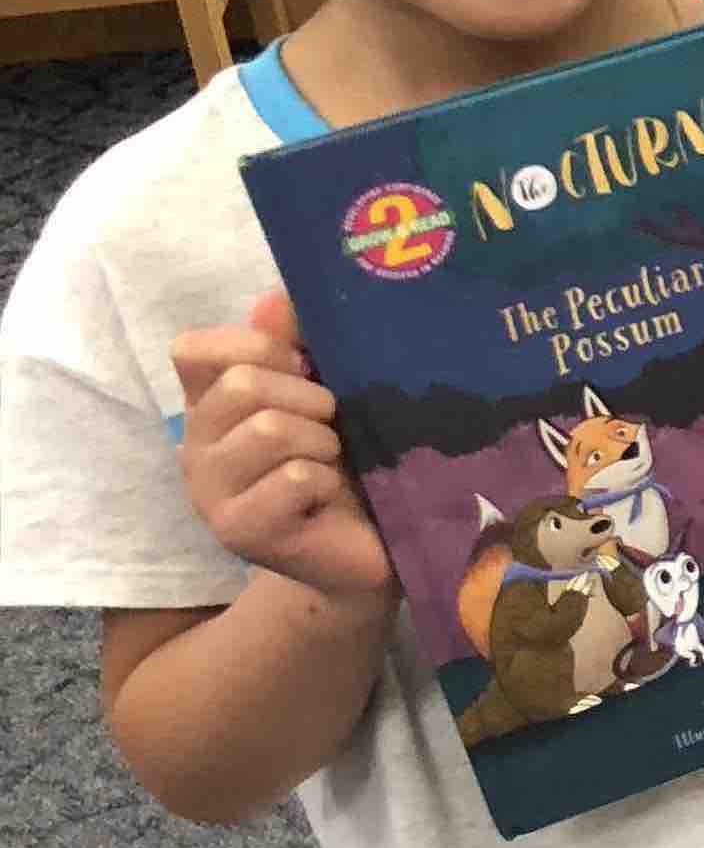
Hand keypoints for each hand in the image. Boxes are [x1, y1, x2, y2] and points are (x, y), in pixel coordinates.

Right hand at [173, 290, 392, 602]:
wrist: (367, 549)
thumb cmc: (349, 463)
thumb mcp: (329, 393)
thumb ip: (299, 344)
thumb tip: (276, 298)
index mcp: (209, 405)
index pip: (192, 348)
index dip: (256, 346)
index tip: (303, 367)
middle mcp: (195, 447)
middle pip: (241, 385)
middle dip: (307, 397)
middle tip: (331, 425)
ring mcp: (209, 494)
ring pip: (269, 430)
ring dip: (322, 441)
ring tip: (331, 464)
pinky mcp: (238, 532)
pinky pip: (295, 479)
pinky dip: (327, 481)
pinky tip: (325, 501)